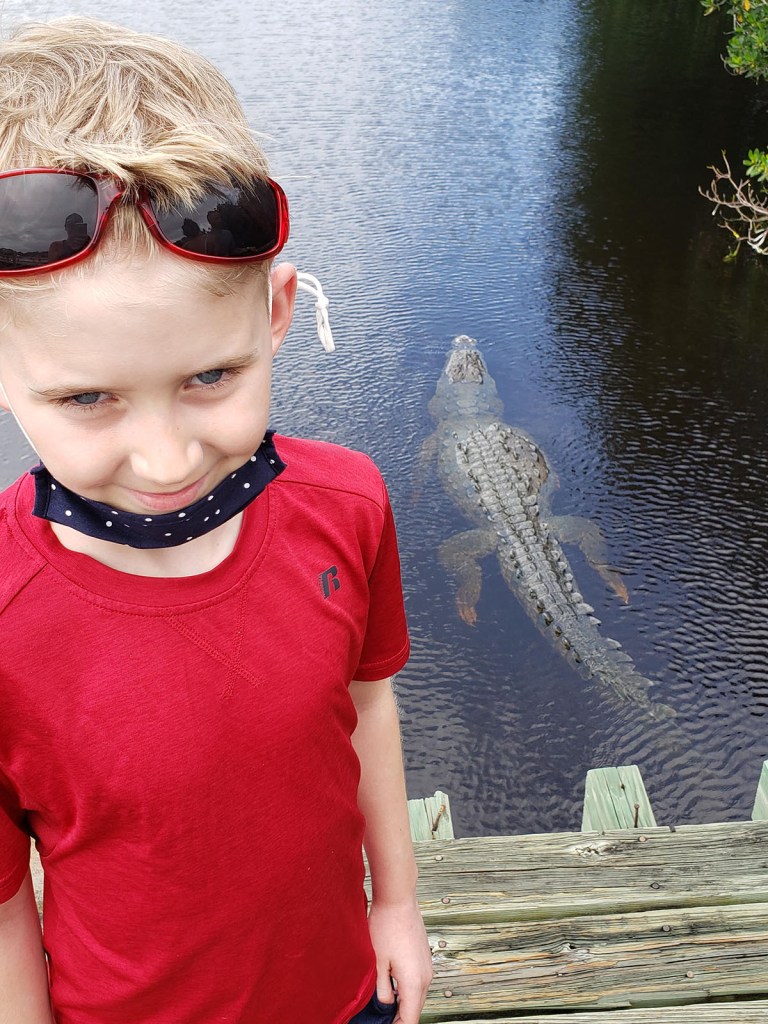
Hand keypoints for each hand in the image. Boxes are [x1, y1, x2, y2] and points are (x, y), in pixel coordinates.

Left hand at [367, 896, 432, 1023]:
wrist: (398, 898)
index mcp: (414, 982)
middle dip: (400, 1018)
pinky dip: (407, 991)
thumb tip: (386, 1004)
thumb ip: (382, 990)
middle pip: (415, 1010)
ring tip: (384, 1008)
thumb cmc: (385, 926)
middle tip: (381, 1020)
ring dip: (403, 1004)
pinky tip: (393, 987)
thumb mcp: (376, 963)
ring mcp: (427, 966)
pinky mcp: (424, 957)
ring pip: (417, 996)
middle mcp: (425, 977)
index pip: (409, 1019)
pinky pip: (418, 983)